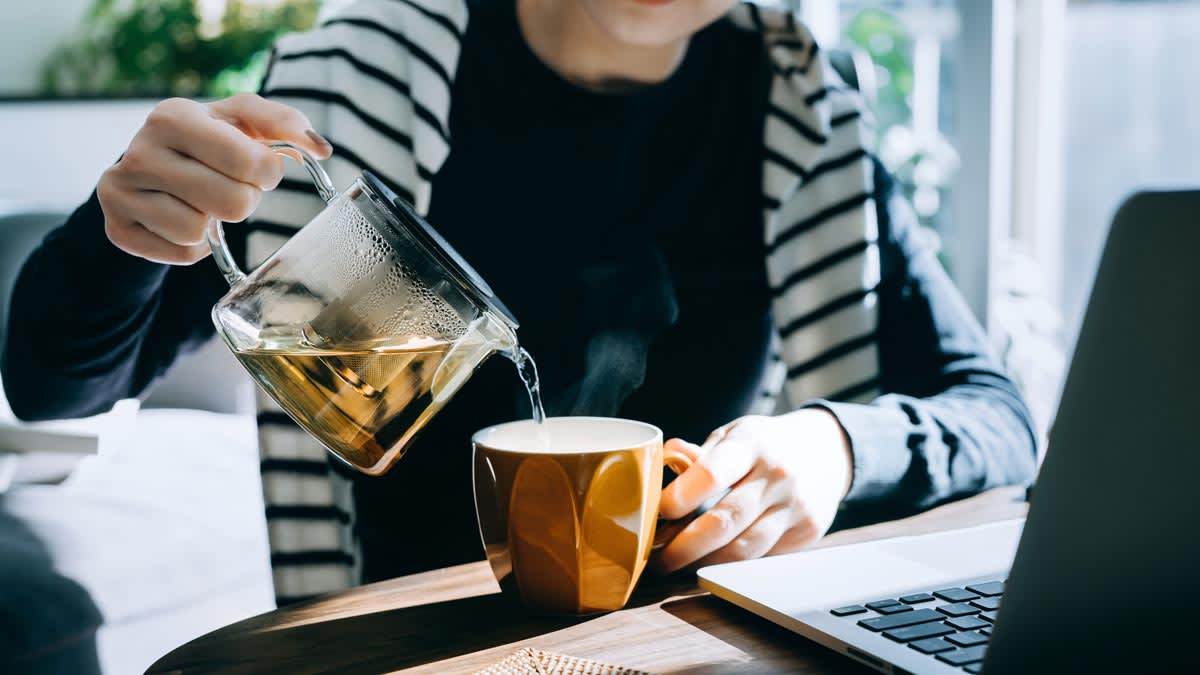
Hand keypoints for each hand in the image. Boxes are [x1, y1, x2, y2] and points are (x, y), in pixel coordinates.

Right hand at [98, 93, 332, 264]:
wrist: (146, 167)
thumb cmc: (208, 141)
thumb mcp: (242, 120)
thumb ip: (285, 122)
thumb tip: (321, 148)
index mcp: (173, 116)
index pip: (248, 162)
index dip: (267, 172)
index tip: (259, 168)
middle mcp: (139, 152)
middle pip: (231, 203)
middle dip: (243, 199)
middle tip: (229, 186)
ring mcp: (121, 191)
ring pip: (200, 231)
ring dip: (215, 223)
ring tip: (202, 201)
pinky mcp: (118, 228)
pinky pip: (182, 254)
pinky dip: (194, 246)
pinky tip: (182, 220)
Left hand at [655, 409, 853, 572]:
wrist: (828, 451)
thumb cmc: (767, 444)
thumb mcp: (735, 434)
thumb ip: (700, 454)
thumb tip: (667, 461)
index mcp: (752, 443)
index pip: (711, 474)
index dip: (680, 497)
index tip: (658, 513)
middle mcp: (777, 475)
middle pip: (725, 520)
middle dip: (684, 545)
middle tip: (657, 558)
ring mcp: (795, 506)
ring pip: (744, 548)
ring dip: (704, 562)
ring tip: (677, 564)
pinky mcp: (806, 532)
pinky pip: (762, 557)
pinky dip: (731, 563)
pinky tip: (710, 562)